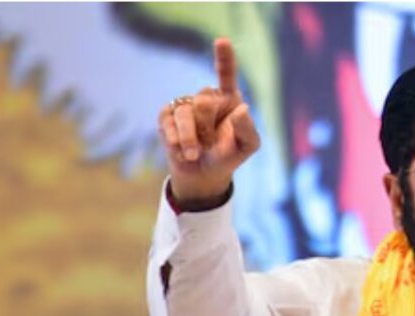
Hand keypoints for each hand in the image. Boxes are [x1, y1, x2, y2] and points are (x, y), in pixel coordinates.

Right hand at [158, 37, 259, 203]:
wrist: (204, 174)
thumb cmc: (228, 155)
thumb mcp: (247, 146)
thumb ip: (248, 129)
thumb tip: (242, 108)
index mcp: (229, 98)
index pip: (226, 73)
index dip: (224, 57)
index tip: (222, 41)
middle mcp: (206, 97)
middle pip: (204, 100)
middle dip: (207, 127)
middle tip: (210, 143)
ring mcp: (185, 105)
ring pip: (185, 114)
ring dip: (191, 140)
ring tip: (194, 154)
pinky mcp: (166, 116)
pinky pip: (168, 123)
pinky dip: (177, 141)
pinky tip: (182, 151)